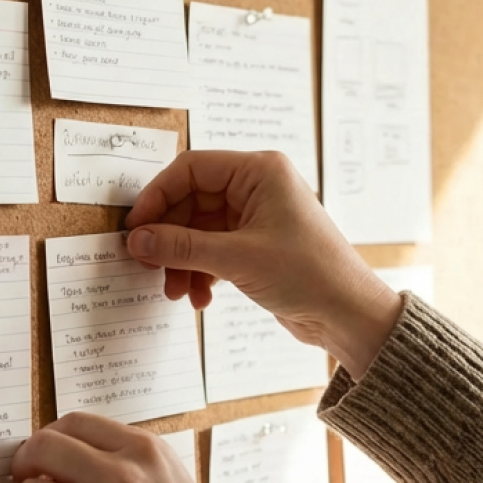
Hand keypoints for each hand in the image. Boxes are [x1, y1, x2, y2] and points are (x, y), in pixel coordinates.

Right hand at [125, 149, 401, 380]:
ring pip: (198, 231)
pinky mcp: (256, 245)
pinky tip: (199, 297)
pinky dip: (200, 272)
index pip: (191, 169)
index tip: (136, 228)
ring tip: (177, 292)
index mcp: (259, 171)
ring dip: (183, 262)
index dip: (158, 197)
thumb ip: (181, 247)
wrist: (347, 313)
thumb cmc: (310, 274)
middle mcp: (257, 187)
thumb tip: (138, 240)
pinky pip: (212, 250)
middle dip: (170, 239)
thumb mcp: (237, 259)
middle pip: (191, 202)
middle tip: (149, 267)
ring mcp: (256, 216)